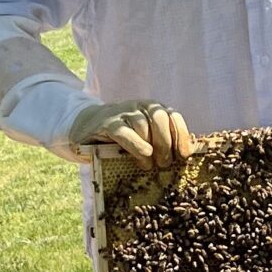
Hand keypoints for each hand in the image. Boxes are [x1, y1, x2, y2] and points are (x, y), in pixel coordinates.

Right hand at [67, 99, 193, 167]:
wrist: (88, 128)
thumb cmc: (122, 138)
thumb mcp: (144, 138)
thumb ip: (161, 142)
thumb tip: (182, 157)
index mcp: (152, 109)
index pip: (172, 115)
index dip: (181, 135)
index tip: (184, 155)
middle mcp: (138, 107)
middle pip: (159, 118)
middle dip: (165, 142)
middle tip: (165, 163)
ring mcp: (121, 113)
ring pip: (142, 125)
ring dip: (149, 147)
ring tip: (149, 165)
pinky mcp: (106, 123)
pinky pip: (123, 132)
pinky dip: (136, 144)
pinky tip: (143, 155)